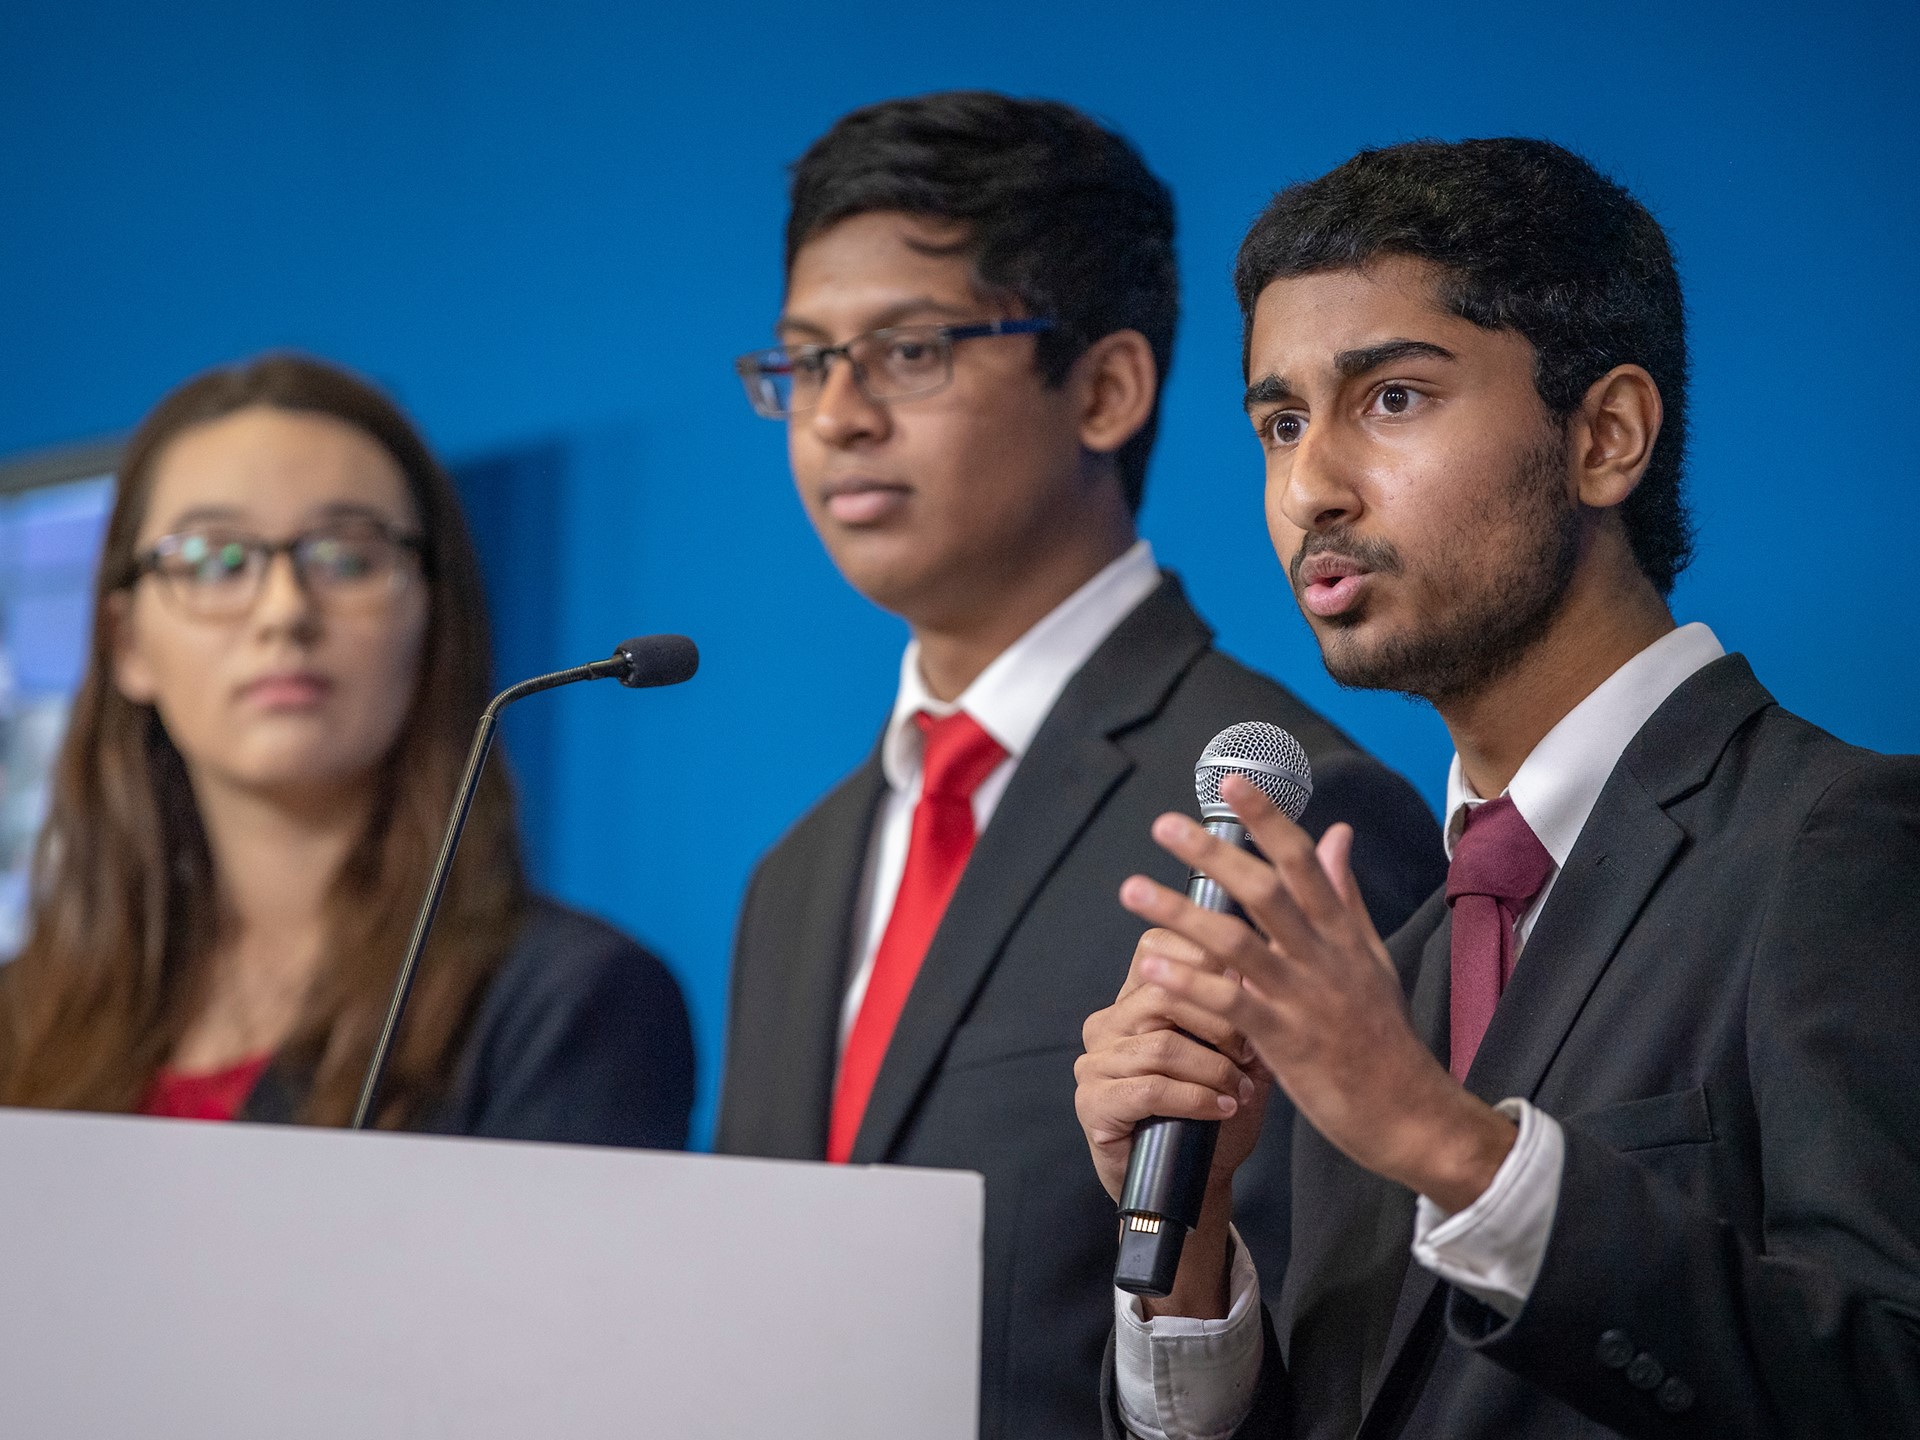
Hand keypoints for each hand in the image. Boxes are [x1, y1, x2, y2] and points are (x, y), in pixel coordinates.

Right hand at [1075, 926, 1270, 1318]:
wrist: (1197, 1181)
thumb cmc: (1217, 1113)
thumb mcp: (1238, 1055)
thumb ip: (1243, 1009)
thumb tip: (1260, 966)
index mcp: (1137, 1000)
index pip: (1156, 948)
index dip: (1203, 960)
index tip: (1245, 989)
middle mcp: (1108, 1023)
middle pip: (1162, 992)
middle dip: (1219, 1021)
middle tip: (1250, 1052)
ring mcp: (1095, 1062)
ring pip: (1160, 1044)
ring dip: (1212, 1069)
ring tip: (1239, 1088)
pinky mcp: (1093, 1102)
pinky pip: (1148, 1088)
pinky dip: (1194, 1098)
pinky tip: (1220, 1108)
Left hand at [1118, 776, 1515, 1213]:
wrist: (1411, 1114)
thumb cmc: (1385, 1038)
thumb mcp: (1373, 957)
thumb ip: (1345, 894)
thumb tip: (1337, 831)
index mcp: (1342, 933)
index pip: (1303, 861)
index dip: (1268, 819)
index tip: (1232, 782)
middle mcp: (1323, 957)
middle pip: (1265, 891)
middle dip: (1213, 854)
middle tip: (1164, 825)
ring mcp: (1304, 999)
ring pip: (1237, 943)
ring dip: (1180, 913)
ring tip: (1132, 889)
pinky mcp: (1287, 1045)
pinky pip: (1231, 1006)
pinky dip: (1190, 984)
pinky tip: (1152, 966)